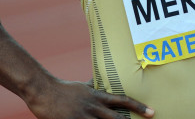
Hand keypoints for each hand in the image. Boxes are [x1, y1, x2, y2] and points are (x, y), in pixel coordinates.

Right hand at [26, 78, 153, 118]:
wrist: (43, 90)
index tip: (151, 112)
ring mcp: (82, 116)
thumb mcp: (82, 86)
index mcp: (97, 96)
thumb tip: (99, 80)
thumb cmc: (63, 89)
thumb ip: (93, 86)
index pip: (123, 100)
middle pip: (116, 118)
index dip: (138, 106)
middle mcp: (93, 106)